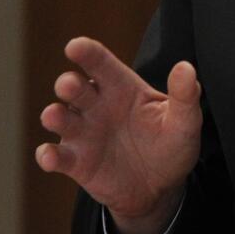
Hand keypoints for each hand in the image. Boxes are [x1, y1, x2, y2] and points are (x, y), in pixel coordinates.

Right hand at [36, 37, 201, 233]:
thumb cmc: (172, 144)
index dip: (87, 53)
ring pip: (60, 117)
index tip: (75, 46)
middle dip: (69, 84)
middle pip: (75, 88)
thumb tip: (186, 67)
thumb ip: (185, 95)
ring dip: (55, 115)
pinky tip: (49, 156)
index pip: (102, 64)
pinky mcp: (76, 162)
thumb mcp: (185, 120)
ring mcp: (84, 133)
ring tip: (55, 115)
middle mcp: (97, 105)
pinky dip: (48, 155)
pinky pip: (56, 155)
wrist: (162, 187)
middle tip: (70, 85)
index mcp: (122, 88)